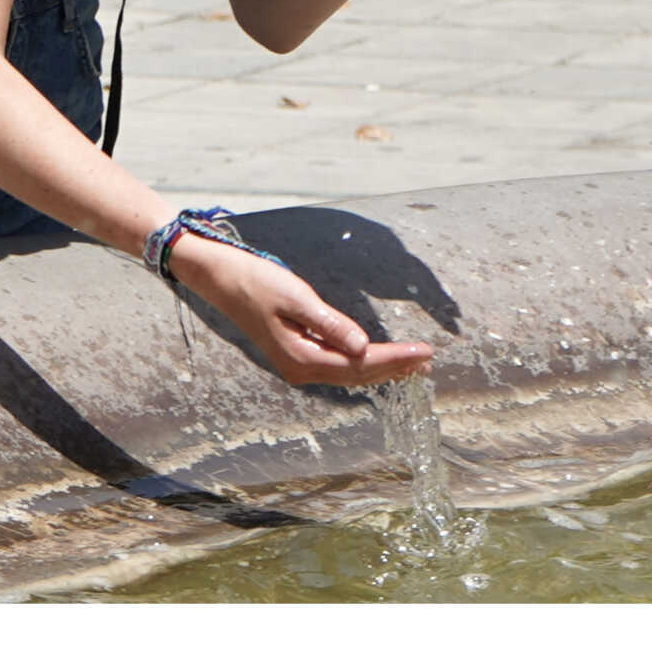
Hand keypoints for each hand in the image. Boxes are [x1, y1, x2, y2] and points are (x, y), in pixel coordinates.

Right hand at [175, 242, 430, 387]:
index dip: (395, 359)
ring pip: (349, 371)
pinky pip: (338, 363)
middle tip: (430, 360)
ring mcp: (298, 363)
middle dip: (395, 367)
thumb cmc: (257, 282)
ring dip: (382, 367)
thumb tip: (363, 347)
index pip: (359, 364)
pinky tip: (379, 356)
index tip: (424, 352)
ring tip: (415, 364)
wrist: (221, 278)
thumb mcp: (296, 298)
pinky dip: (364, 360)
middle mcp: (300, 368)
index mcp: (301, 358)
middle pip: (358, 374)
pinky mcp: (298, 352)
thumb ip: (330, 323)